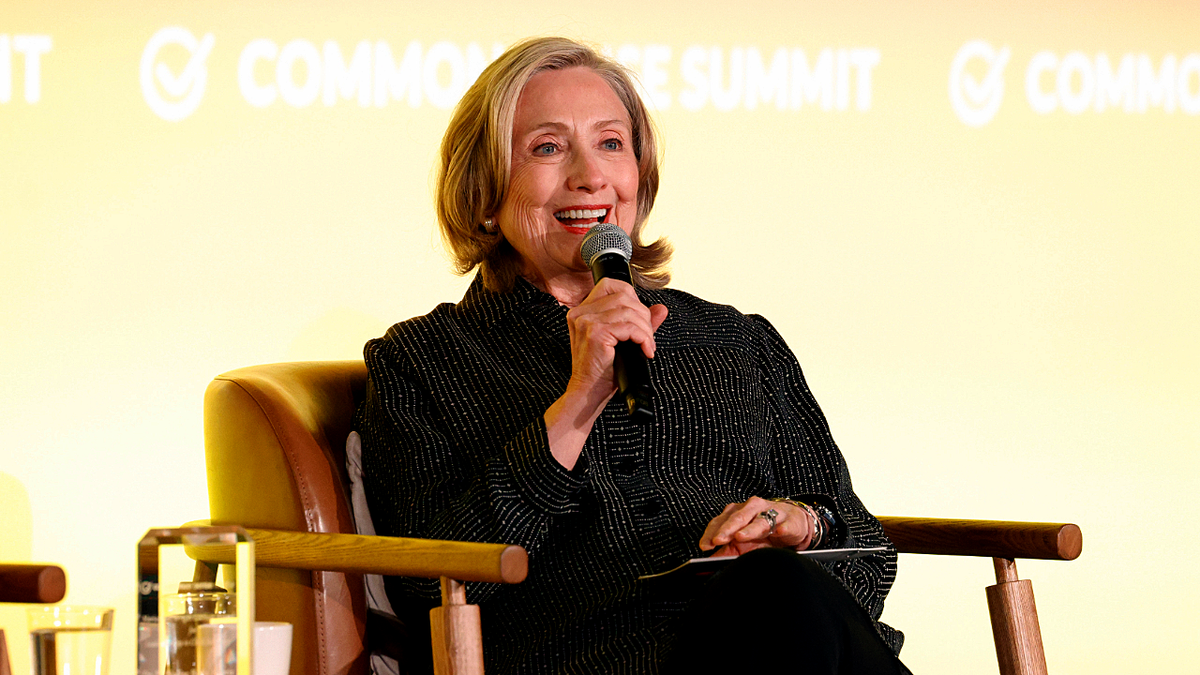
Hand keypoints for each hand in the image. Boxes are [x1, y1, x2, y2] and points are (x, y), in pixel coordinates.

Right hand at [562, 277, 667, 410]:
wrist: (588, 393)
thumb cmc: (602, 370)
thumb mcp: (622, 341)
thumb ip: (640, 323)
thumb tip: (661, 309)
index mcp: (582, 311)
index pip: (610, 285)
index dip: (632, 297)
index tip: (641, 319)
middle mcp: (581, 313)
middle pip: (624, 296)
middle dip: (643, 316)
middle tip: (647, 338)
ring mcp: (586, 322)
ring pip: (629, 311)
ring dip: (645, 330)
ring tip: (647, 346)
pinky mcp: (595, 333)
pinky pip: (629, 327)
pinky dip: (643, 338)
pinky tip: (645, 350)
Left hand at [698, 496, 814, 556]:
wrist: (793, 523)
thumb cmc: (764, 533)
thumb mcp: (743, 543)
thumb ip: (726, 551)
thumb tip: (708, 564)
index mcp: (738, 512)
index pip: (721, 520)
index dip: (712, 532)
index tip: (704, 545)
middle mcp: (753, 508)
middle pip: (738, 517)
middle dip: (727, 529)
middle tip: (718, 540)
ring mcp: (772, 512)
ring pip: (760, 520)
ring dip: (750, 529)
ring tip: (741, 536)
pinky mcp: (790, 520)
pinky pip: (786, 524)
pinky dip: (783, 528)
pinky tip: (780, 532)